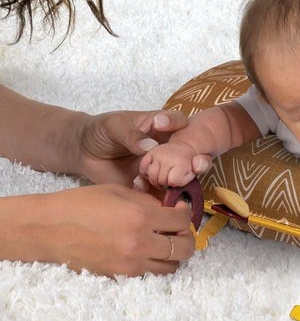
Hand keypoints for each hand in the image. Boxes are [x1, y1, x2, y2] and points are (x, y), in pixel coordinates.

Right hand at [38, 183, 195, 276]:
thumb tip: (168, 208)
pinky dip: (155, 264)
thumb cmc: (80, 204)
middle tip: (177, 229)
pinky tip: (146, 251)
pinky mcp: (120, 276)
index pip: (182, 220)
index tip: (180, 209)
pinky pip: (150, 274)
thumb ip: (147, 200)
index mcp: (140, 216)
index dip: (185, 213)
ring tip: (162, 241)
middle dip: (186, 237)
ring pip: (171, 266)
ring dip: (173, 253)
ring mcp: (131, 264)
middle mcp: (140, 243)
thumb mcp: (117, 191)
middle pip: (184, 248)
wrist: (48, 229)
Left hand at [77, 109, 210, 186]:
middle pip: (187, 152)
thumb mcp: (115, 126)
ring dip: (183, 180)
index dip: (177, 125)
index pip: (178, 122)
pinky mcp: (148, 187)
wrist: (84, 151)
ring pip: (179, 175)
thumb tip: (149, 146)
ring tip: (176, 183)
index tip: (162, 127)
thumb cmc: (101, 130)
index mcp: (160, 127)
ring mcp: (159, 168)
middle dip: (195, 157)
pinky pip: (160, 195)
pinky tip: (153, 195)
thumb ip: (132, 135)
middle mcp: (164, 148)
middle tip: (195, 163)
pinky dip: (163, 198)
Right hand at [139, 140, 201, 188]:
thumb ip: (203, 165)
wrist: (187, 145)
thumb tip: (197, 164)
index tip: (181, 180)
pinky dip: (147, 174)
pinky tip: (156, 174)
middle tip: (172, 180)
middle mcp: (167, 155)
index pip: (173, 181)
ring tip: (165, 179)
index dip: (177, 184)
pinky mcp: (148, 153)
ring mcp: (156, 154)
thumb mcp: (204, 163)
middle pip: (161, 180)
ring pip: (151, 176)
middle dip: (167, 184)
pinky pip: (143, 168)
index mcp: (181, 159)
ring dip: (157, 181)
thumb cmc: (194, 159)